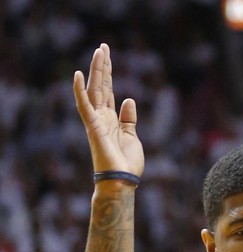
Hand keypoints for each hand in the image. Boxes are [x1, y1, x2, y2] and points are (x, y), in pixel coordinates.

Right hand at [73, 44, 143, 176]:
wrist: (122, 181)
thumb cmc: (127, 163)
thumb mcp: (132, 136)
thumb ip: (128, 118)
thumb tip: (128, 99)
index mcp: (110, 118)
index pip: (108, 90)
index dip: (108, 73)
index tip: (108, 55)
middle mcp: (101, 116)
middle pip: (101, 85)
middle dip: (102, 66)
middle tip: (103, 46)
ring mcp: (96, 120)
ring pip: (94, 90)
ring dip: (96, 71)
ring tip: (98, 52)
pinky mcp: (92, 127)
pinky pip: (84, 106)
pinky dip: (80, 91)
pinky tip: (78, 75)